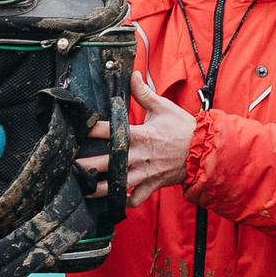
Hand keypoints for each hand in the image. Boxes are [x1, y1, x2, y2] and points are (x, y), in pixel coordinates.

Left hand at [81, 74, 195, 208]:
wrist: (205, 151)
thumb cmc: (184, 128)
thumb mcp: (164, 107)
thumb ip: (144, 93)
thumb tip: (132, 74)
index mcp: (141, 135)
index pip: (110, 130)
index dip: (91, 129)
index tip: (77, 129)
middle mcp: (140, 156)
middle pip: (109, 162)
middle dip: (88, 165)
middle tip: (71, 167)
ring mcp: (146, 173)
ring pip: (118, 184)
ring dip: (100, 188)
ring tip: (84, 190)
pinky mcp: (153, 184)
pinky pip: (136, 198)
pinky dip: (125, 202)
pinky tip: (113, 202)